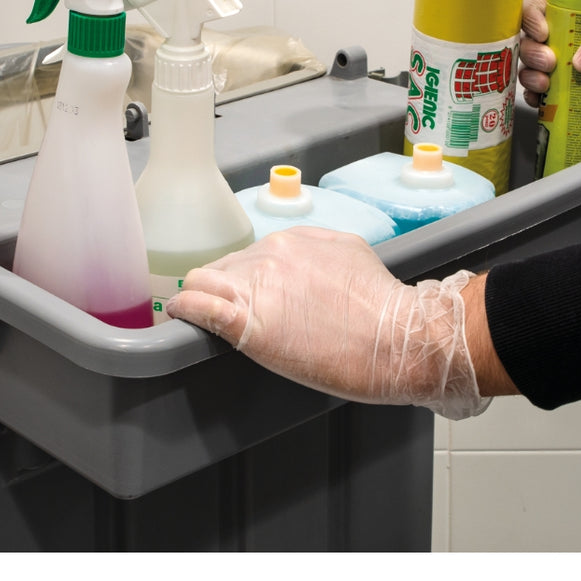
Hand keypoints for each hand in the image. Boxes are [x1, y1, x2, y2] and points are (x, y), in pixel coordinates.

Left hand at [165, 226, 489, 418]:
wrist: (399, 339)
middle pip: (224, 267)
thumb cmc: (384, 306)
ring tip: (195, 313)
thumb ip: (318, 250)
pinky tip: (181, 315)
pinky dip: (185, 309)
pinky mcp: (248, 325)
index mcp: (293, 241)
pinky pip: (200, 307)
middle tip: (226, 310)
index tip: (242, 292)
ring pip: (203, 282)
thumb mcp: (353, 253)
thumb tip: (301, 259)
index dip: (241, 277)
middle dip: (222, 287)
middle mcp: (270, 256)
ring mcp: (257, 289)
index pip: (249, 255)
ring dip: (199, 297)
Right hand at [518, 0, 580, 116]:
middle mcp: (573, 39)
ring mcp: (574, 68)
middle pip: (531, 40)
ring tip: (545, 85)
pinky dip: (537, 99)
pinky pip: (546, 96)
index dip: (531, 16)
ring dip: (529, 76)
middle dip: (531, 52)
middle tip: (551, 64)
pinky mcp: (579, 94)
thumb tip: (580, 61)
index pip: (542, 5)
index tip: (542, 33)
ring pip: (532, 68)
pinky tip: (542, 101)